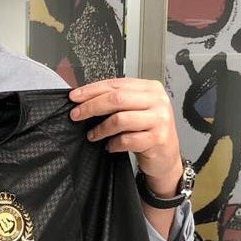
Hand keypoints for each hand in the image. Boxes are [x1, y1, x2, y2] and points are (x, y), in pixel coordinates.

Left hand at [68, 77, 182, 195]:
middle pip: (117, 99)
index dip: (92, 90)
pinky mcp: (158, 138)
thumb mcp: (135, 111)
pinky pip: (127, 139)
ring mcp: (160, 119)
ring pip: (120, 119)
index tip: (75, 97)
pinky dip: (114, 144)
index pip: (116, 84)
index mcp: (151, 88)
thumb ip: (117, 101)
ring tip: (93, 135)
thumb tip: (84, 98)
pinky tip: (110, 146)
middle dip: (91, 106)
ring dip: (101, 128)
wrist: (166, 157)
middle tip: (76, 115)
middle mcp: (158, 101)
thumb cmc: (148, 132)